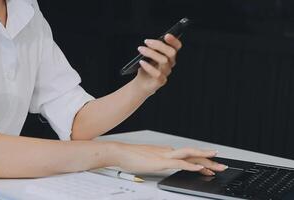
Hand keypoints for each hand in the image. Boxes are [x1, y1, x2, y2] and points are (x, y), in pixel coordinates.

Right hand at [112, 143, 227, 174]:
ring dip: (205, 159)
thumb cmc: (131, 156)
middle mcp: (169, 151)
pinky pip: (179, 163)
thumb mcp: (149, 160)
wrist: (120, 152)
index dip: (202, 160)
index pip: (189, 155)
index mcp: (167, 152)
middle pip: (193, 154)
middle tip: (223, 165)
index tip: (212, 166)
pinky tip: (198, 167)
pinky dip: (190, 165)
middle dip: (209, 160)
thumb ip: (160, 161)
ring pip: (190, 155)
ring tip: (217, 164)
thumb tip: (168, 164)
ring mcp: (165, 155)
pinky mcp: (160, 161)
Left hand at [133, 34, 181, 95]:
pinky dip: (148, 67)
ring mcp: (166, 73)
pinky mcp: (161, 81)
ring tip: (141, 49)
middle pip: (171, 52)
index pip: (176, 47)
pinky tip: (141, 62)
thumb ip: (153, 49)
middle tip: (147, 41)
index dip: (174, 41)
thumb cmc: (146, 68)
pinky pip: (157, 73)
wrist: (141, 84)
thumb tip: (151, 42)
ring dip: (151, 53)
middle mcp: (170, 64)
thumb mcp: (149, 55)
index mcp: (169, 56)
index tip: (166, 35)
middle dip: (159, 45)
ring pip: (163, 61)